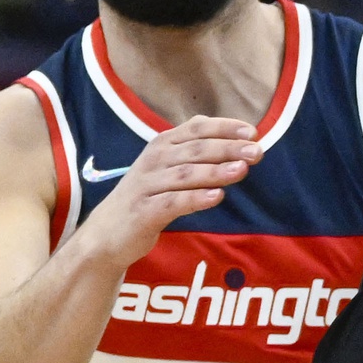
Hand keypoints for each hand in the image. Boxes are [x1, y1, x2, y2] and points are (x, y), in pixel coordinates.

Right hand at [82, 117, 261, 268]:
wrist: (105, 234)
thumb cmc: (145, 199)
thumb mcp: (167, 169)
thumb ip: (195, 155)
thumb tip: (238, 143)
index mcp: (161, 145)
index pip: (196, 128)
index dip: (226, 127)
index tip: (253, 132)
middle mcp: (153, 160)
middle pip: (196, 149)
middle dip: (229, 149)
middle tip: (256, 152)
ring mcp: (146, 186)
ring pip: (186, 174)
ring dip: (216, 171)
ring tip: (242, 171)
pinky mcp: (143, 211)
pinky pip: (173, 202)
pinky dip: (196, 198)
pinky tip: (217, 197)